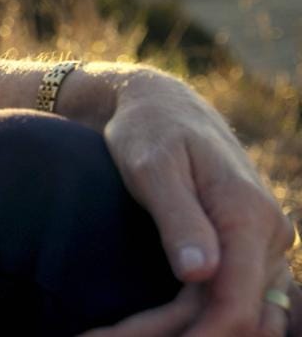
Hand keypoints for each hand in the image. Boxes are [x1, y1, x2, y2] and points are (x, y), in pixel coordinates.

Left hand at [98, 70, 296, 336]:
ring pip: (242, 317)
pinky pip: (234, 302)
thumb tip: (201, 273)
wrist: (164, 105)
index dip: (194, 336)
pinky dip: (196, 323)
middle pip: (239, 318)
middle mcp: (270, 237)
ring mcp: (264, 248)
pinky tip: (149, 328)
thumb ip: (179, 218)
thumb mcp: (153, 167)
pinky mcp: (248, 253)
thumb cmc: (151, 130)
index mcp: (250, 216)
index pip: (236, 303)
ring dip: (187, 335)